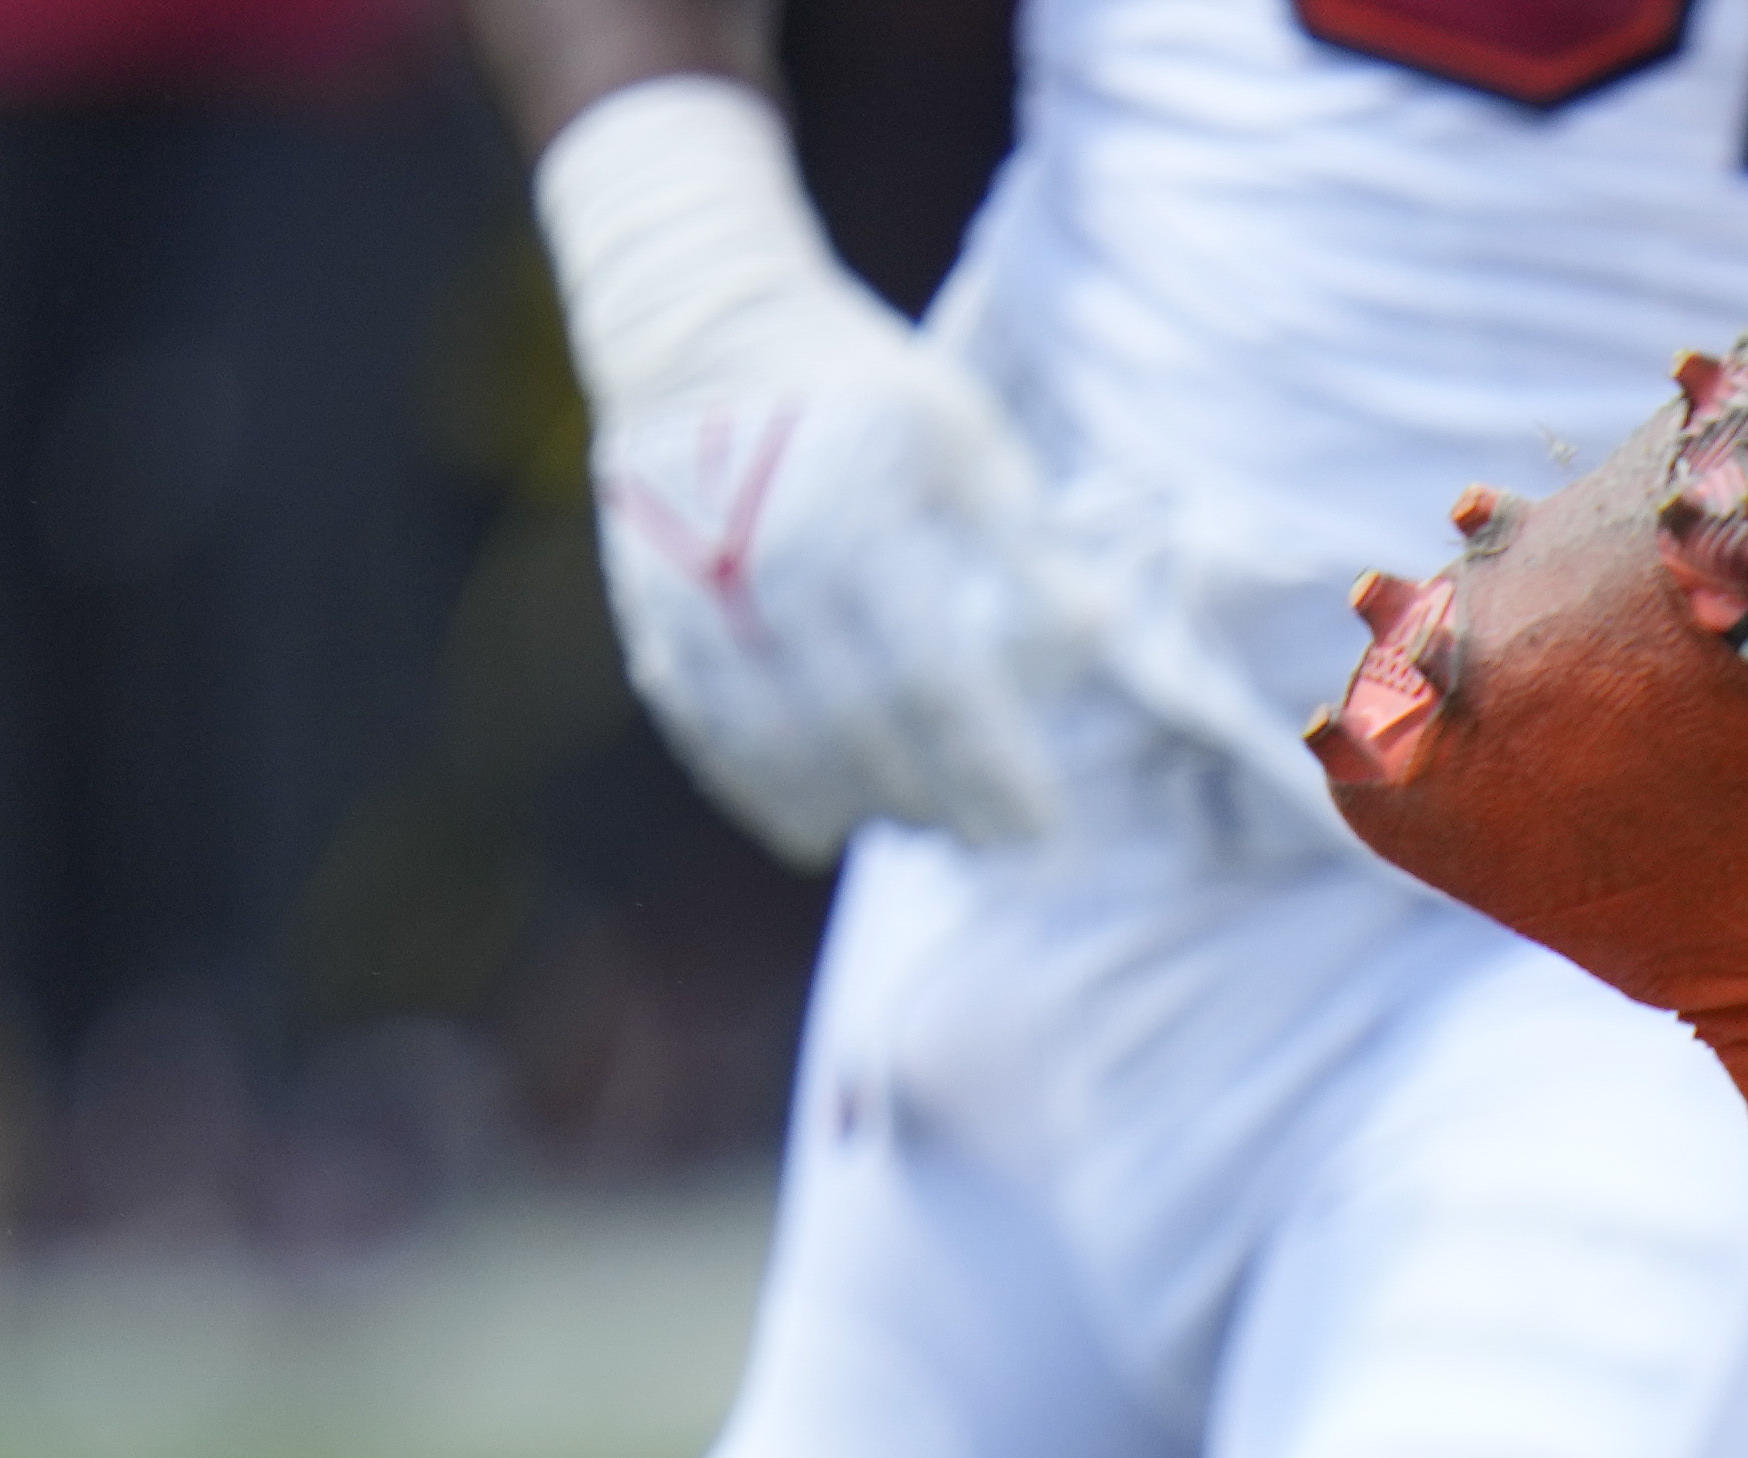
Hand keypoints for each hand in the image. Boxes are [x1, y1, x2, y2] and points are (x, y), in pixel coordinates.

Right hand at [534, 75, 1109, 862]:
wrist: (703, 332)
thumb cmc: (867, 400)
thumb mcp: (967, 442)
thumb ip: (1027, 548)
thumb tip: (1098, 636)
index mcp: (857, 504)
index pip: (935, 678)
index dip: (990, 769)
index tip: (1040, 828)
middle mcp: (764, 550)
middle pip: (857, 726)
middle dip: (933, 800)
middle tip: (987, 835)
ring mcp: (693, 585)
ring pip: (775, 745)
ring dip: (852, 805)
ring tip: (915, 821)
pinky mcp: (649, 610)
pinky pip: (706, 731)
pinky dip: (764, 791)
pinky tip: (817, 824)